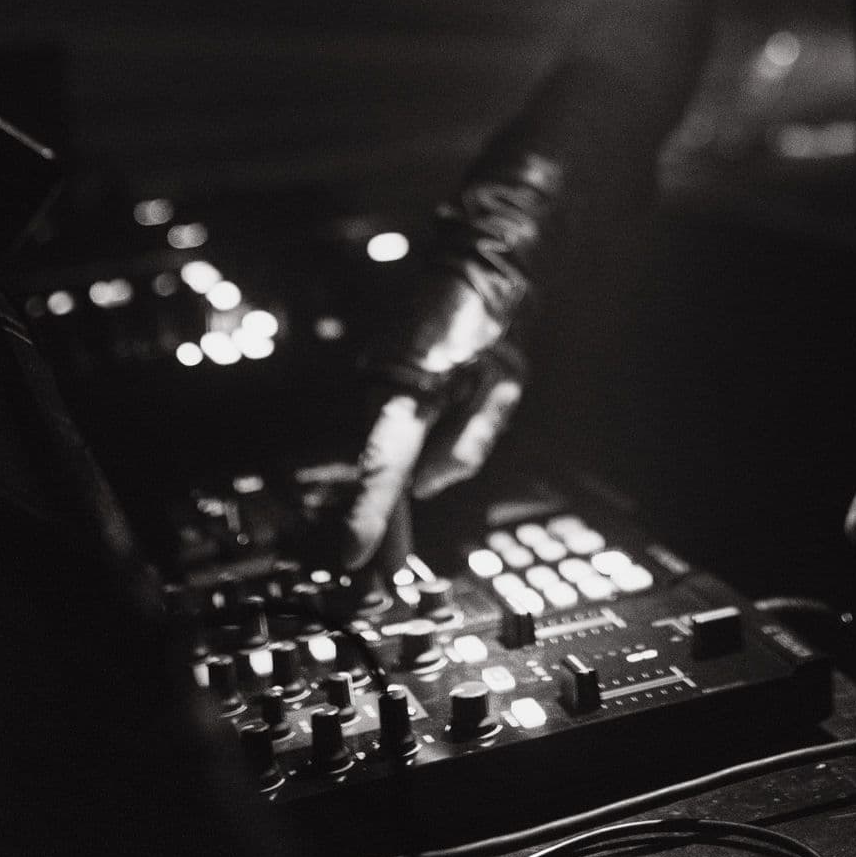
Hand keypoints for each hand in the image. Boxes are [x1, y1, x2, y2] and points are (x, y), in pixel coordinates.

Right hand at [338, 345, 524, 570]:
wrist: (472, 275)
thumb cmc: (492, 330)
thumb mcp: (502, 383)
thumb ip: (470, 438)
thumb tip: (428, 486)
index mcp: (410, 387)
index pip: (385, 462)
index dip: (369, 511)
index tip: (353, 554)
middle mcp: (380, 389)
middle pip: (376, 468)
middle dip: (380, 523)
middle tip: (386, 581)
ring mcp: (375, 387)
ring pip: (380, 458)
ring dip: (391, 501)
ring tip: (396, 557)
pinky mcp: (381, 390)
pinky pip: (385, 442)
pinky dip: (394, 475)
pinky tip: (406, 504)